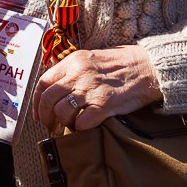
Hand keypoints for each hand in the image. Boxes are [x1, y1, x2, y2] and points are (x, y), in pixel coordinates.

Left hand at [32, 45, 162, 130]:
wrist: (148, 67)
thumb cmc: (123, 64)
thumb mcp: (93, 58)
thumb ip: (74, 70)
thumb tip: (57, 88)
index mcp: (74, 61)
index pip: (43, 82)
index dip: (37, 102)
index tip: (39, 114)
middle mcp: (79, 73)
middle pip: (48, 99)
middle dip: (46, 117)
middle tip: (51, 125)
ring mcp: (91, 89)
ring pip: (61, 112)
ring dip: (63, 124)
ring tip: (70, 126)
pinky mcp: (105, 104)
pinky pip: (81, 123)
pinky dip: (80, 128)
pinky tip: (86, 126)